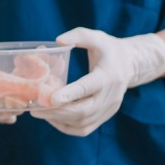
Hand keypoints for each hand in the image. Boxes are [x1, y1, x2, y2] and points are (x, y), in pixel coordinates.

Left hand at [30, 28, 164, 135]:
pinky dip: (66, 127)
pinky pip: (84, 128)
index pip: (88, 87)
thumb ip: (79, 36)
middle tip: (34, 108)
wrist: (130, 65)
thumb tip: (58, 40)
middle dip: (57, 111)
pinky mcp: (105, 116)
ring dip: (59, 120)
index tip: (51, 98)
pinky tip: (52, 118)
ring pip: (83, 122)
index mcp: (108, 75)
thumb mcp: (97, 37)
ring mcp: (109, 108)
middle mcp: (111, 96)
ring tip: (38, 112)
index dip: (70, 94)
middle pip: (83, 111)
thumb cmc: (109, 49)